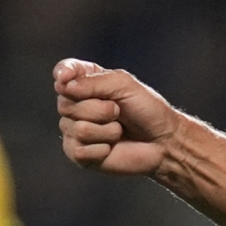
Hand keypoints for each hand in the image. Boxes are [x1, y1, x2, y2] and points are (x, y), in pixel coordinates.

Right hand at [54, 59, 178, 175]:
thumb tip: (63, 86)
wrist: (163, 142)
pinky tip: (111, 148)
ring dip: (106, 131)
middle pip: (66, 104)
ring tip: (118, 131)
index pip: (63, 72)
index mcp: (86, 83)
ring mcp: (74, 130)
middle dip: (99, 109)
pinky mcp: (79, 153)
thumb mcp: (123, 85)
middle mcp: (76, 104)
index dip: (63, 73)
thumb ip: (93, 82)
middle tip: (118, 112)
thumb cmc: (147, 111)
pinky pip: (79, 150)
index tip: (65, 77)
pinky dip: (102, 149)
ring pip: (77, 128)